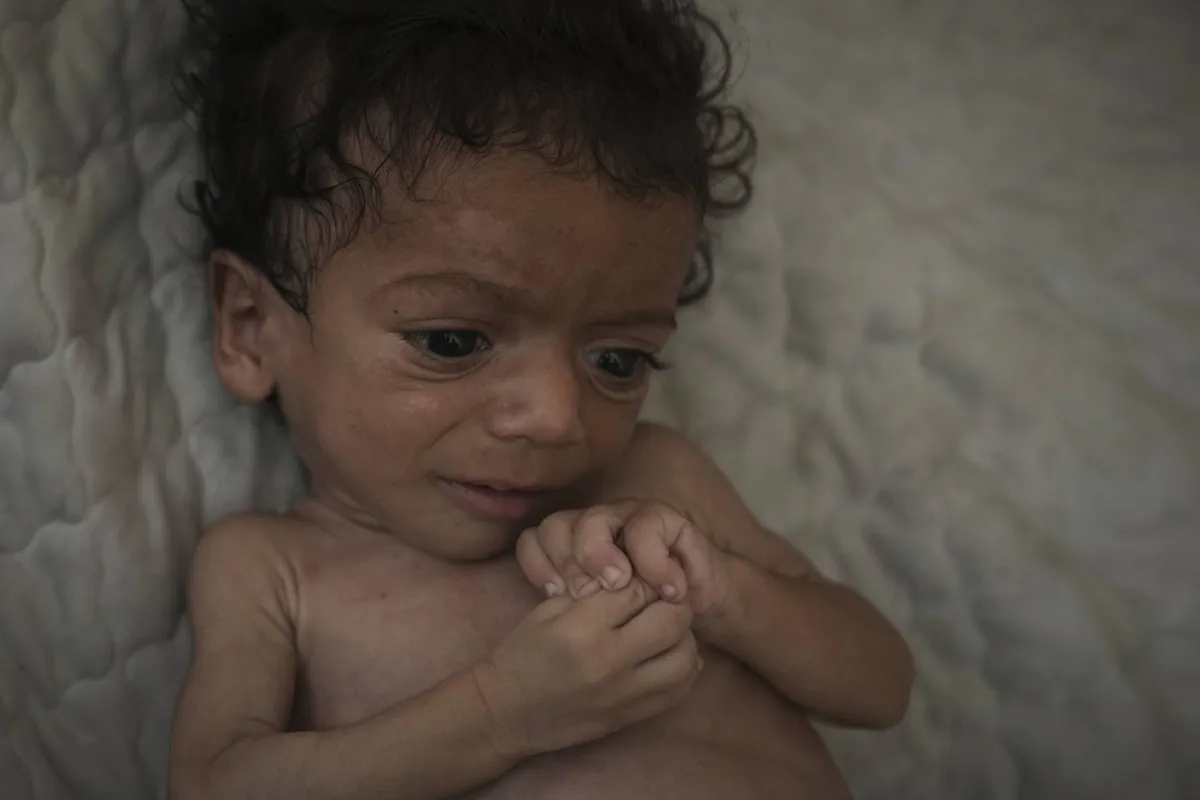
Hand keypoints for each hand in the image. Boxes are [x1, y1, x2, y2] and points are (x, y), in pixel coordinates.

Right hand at [472, 578, 700, 757]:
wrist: (506, 712)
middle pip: (673, 618)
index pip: (638, 588)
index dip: (645, 577)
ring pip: (686, 655)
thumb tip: (638, 575)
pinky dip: (683, 667)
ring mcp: (626, 693)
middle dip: (672, 601)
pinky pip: (680, 688)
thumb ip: (595, 590)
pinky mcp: (633, 716)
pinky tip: (667, 655)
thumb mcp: (550, 608)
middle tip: (661, 599)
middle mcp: (610, 660)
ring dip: (682, 636)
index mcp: (582, 626)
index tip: (642, 578)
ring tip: (665, 628)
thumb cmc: (524, 653)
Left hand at [516, 500, 732, 620]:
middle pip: (556, 526)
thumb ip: (574, 612)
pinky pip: (645, 527)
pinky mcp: (663, 519)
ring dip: (599, 553)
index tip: (551, 594)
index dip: (536, 564)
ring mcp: (626, 518)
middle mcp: (593, 528)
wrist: (700, 604)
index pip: (533, 541)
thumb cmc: (643, 617)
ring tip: (616, 585)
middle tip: (583, 593)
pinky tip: (663, 589)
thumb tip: (546, 619)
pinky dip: (651, 559)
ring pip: (593, 519)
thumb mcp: (601, 622)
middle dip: (565, 561)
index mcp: (569, 548)